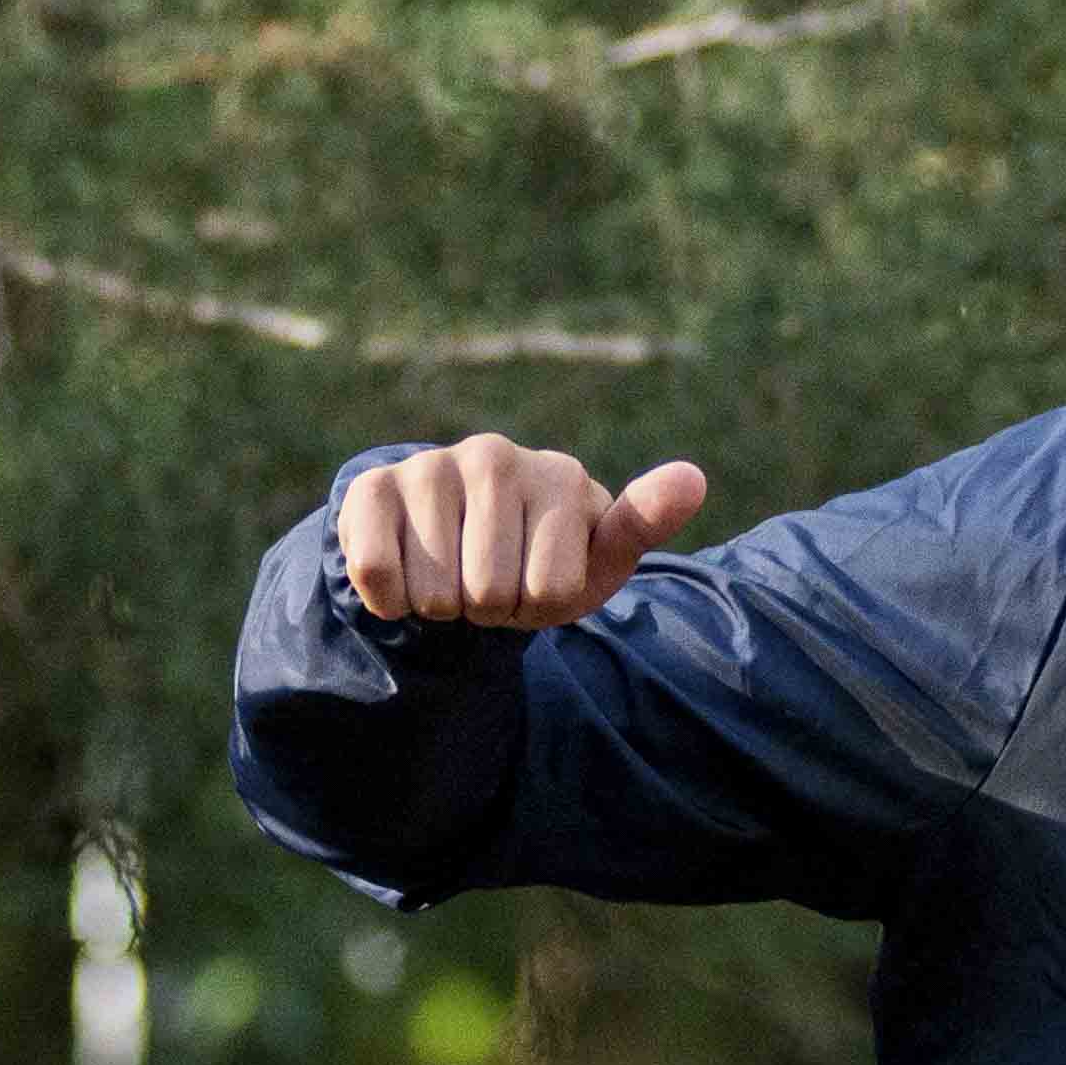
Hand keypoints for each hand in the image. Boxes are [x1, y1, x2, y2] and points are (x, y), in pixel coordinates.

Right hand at [337, 433, 706, 627]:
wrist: (454, 544)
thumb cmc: (541, 558)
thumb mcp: (598, 558)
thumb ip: (644, 522)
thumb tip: (694, 479)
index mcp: (561, 475)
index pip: (551, 591)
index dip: (543, 607)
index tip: (541, 580)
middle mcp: (495, 454)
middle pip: (491, 593)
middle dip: (493, 610)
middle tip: (493, 581)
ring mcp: (430, 466)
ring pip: (436, 592)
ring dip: (444, 606)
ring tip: (456, 574)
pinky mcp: (372, 488)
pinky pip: (378, 573)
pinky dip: (391, 599)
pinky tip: (408, 574)